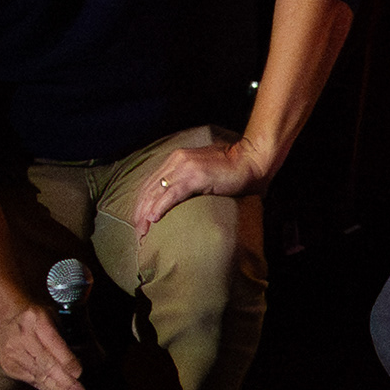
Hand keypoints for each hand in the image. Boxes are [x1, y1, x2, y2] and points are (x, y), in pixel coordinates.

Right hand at [0, 299, 86, 389]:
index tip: (78, 374)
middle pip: (45, 364)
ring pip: (37, 375)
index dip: (66, 361)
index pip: (53, 345)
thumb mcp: (53, 316)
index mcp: (38, 321)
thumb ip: (64, 338)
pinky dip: (45, 389)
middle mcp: (23, 338)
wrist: (3, 314)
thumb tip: (78, 366)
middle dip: (63, 382)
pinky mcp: (8, 364)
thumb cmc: (36, 315)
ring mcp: (13, 352)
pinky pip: (30, 379)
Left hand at [130, 135, 275, 230]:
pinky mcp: (195, 177)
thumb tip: (183, 196)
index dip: (142, 202)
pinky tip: (153, 219)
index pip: (151, 182)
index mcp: (177, 158)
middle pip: (149, 188)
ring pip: (156, 192)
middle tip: (138, 231)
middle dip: (140, 211)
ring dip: (146, 213)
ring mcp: (185, 167)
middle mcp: (177, 161)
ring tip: (142, 230)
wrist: (252, 160)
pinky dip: (160, 208)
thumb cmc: (234, 168)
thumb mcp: (205, 170)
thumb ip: (191, 178)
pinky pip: (171, 195)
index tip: (140, 220)